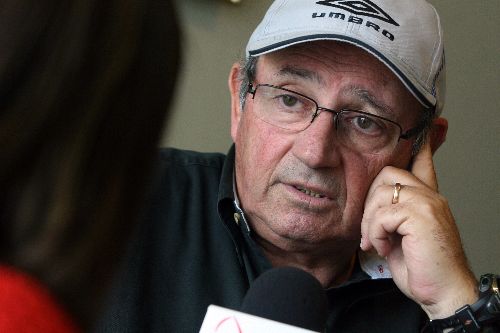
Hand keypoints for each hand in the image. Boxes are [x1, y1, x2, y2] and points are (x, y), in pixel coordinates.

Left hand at [360, 138, 477, 318]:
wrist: (442, 292)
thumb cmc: (422, 268)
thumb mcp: (402, 237)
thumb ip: (392, 217)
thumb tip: (374, 209)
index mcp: (427, 199)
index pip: (422, 163)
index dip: (419, 145)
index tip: (422, 128)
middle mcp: (430, 196)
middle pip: (387, 173)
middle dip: (369, 201)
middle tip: (371, 230)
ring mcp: (428, 204)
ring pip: (381, 193)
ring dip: (370, 222)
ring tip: (377, 242)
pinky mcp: (422, 216)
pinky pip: (383, 214)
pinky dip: (376, 233)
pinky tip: (384, 247)